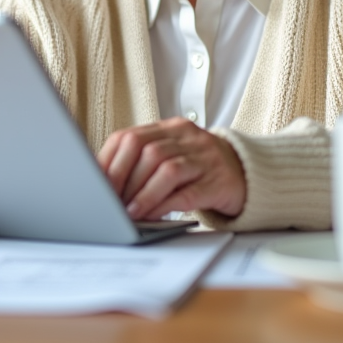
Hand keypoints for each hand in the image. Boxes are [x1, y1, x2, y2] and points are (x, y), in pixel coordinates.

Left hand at [96, 118, 245, 220]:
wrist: (248, 173)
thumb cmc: (200, 168)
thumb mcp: (172, 154)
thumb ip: (143, 161)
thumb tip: (103, 184)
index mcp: (170, 128)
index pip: (130, 136)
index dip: (109, 161)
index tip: (94, 183)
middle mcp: (187, 138)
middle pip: (145, 150)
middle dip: (122, 177)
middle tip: (108, 201)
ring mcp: (205, 158)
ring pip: (166, 169)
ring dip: (142, 193)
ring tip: (128, 212)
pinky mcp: (218, 182)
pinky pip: (187, 192)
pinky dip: (164, 204)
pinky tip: (152, 215)